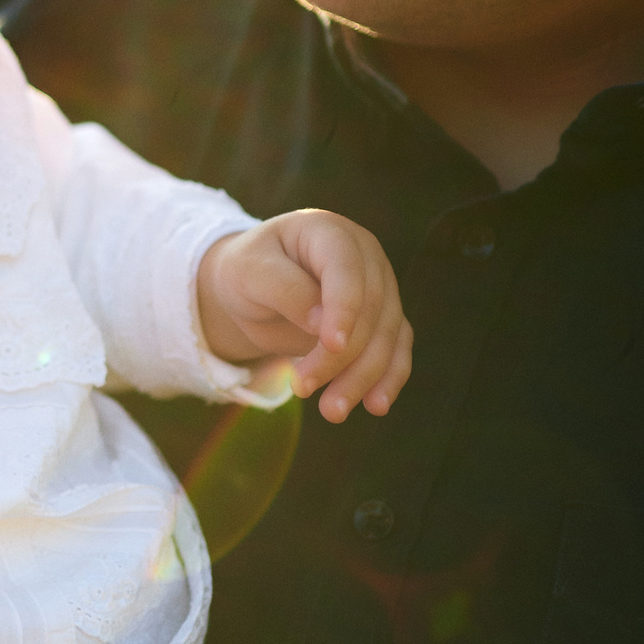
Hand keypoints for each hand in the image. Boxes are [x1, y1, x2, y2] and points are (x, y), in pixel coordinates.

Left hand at [196, 209, 411, 422]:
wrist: (254, 287)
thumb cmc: (248, 272)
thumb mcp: (249, 274)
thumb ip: (285, 290)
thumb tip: (322, 324)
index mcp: (328, 232)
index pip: (346, 270)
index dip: (344, 308)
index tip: (331, 345)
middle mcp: (364, 256)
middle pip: (369, 310)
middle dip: (342, 356)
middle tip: (303, 390)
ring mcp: (380, 287)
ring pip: (386, 336)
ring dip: (363, 377)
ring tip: (333, 412)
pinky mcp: (383, 319)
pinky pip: (395, 350)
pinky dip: (387, 379)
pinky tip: (375, 405)